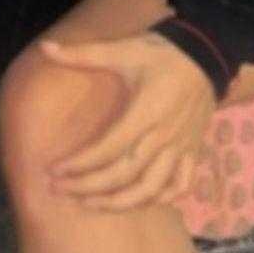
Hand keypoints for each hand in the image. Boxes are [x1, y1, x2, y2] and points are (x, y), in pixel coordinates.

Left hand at [39, 32, 216, 211]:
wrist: (208, 53)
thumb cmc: (162, 52)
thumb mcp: (123, 49)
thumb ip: (83, 53)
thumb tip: (45, 47)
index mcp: (145, 113)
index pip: (107, 149)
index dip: (78, 164)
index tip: (54, 170)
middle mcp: (163, 135)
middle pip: (123, 174)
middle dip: (88, 187)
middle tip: (60, 190)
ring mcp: (181, 146)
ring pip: (152, 189)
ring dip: (120, 203)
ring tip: (92, 205)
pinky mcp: (194, 150)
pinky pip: (181, 184)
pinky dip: (162, 198)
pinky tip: (140, 200)